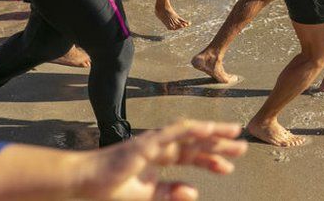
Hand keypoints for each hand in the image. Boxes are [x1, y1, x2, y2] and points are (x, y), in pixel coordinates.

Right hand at [76, 119, 247, 200]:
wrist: (81, 183)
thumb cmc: (107, 190)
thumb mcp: (144, 195)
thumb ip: (167, 193)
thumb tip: (193, 192)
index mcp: (157, 158)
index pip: (189, 156)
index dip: (209, 161)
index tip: (228, 167)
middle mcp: (158, 146)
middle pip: (195, 143)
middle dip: (218, 145)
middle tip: (242, 147)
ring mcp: (153, 141)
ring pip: (190, 132)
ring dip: (213, 133)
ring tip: (235, 134)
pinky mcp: (147, 142)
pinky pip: (176, 131)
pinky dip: (195, 129)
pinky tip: (211, 129)